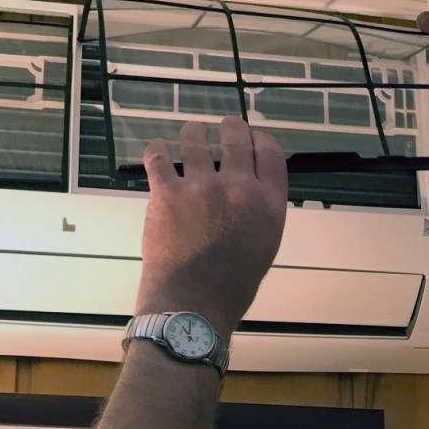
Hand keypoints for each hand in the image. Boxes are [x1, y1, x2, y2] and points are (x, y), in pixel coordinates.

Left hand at [134, 116, 287, 336]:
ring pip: (195, 140)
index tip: (253, 137)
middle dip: (230, 127)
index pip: (271, 154)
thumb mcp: (264, 246)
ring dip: (193, 134)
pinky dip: (157, 150)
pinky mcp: (167, 192)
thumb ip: (259, 213)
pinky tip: (158, 149)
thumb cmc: (232, 286)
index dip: (261, 139)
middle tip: (224, 126)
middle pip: (236, 138)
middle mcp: (239, 188)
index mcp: (268, 204)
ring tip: (191, 133)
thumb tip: (248, 194)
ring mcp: (201, 186)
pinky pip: (158, 158)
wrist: (193, 302)